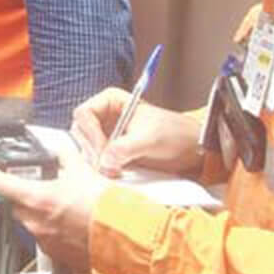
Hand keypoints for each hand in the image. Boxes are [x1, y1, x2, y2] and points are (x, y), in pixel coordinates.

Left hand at [0, 146, 106, 271]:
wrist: (128, 237)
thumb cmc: (106, 208)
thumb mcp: (83, 171)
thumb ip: (65, 157)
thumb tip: (60, 151)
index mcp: (37, 199)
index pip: (0, 183)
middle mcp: (36, 223)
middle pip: (16, 205)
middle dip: (22, 195)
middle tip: (37, 187)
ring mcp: (46, 242)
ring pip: (32, 223)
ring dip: (41, 214)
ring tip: (63, 207)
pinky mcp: (59, 257)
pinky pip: (48, 240)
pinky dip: (55, 231)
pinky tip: (71, 225)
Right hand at [70, 88, 203, 177]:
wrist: (192, 150)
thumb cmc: (176, 134)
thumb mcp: (150, 139)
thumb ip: (125, 148)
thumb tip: (105, 161)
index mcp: (111, 101)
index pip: (84, 114)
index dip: (91, 133)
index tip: (103, 150)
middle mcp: (105, 117)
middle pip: (81, 132)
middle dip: (92, 149)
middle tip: (106, 164)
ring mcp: (107, 135)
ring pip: (86, 148)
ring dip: (96, 160)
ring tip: (112, 170)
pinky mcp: (111, 153)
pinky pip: (97, 160)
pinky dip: (102, 168)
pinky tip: (114, 173)